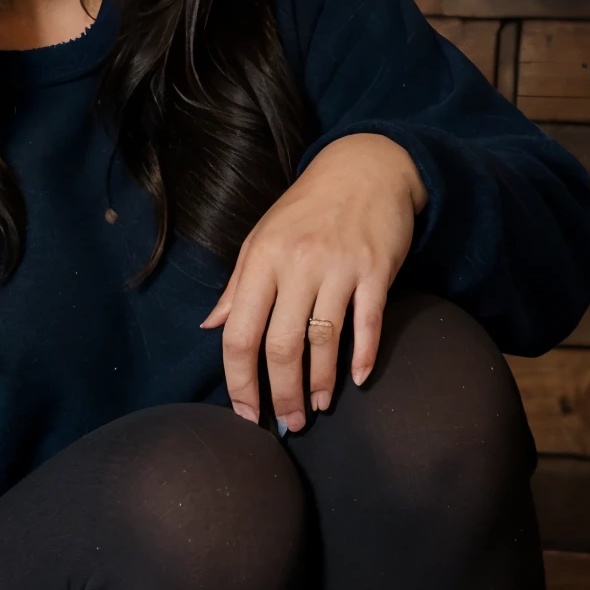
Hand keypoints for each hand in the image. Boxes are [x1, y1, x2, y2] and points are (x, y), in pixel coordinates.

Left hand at [199, 134, 425, 431]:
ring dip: (321, 383)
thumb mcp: (262, 237)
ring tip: (319, 407)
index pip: (240, 333)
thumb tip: (213, 327)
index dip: (239, 381)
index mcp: (262, 260)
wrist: (366, 167)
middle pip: (282, 346)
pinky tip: (357, 380)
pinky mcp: (377, 269)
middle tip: (289, 422)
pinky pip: (369, 322)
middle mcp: (298, 264)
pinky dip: (364, 356)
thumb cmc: (307, 208)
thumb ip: (238, 286)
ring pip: (325, 340)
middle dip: (282, 394)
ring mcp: (339, 267)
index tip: (246, 412)